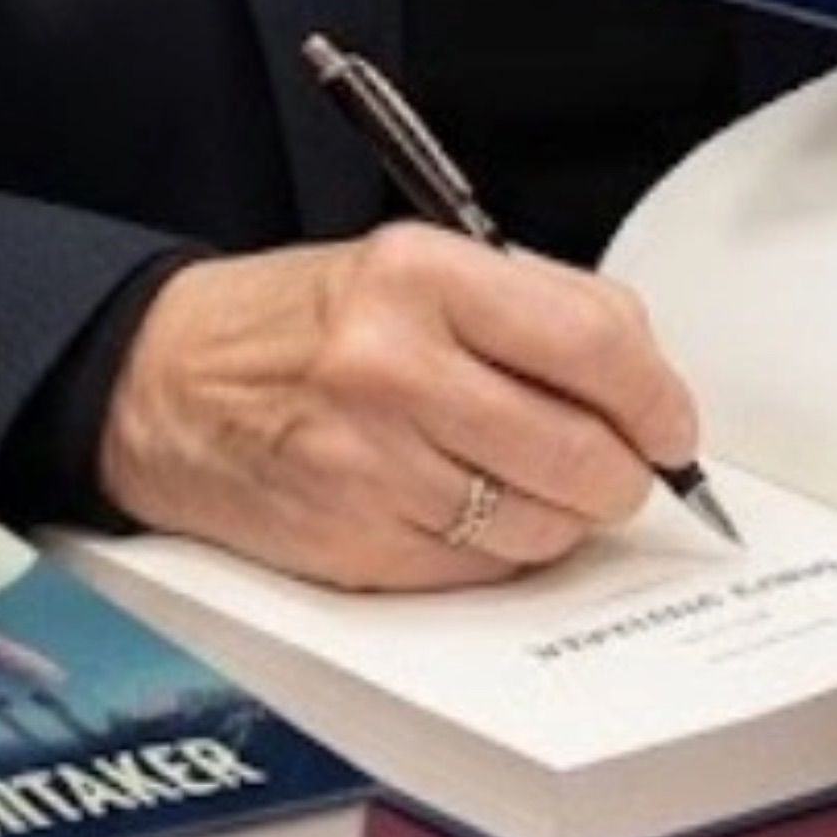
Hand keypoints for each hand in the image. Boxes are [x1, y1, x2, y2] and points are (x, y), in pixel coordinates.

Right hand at [95, 224, 703, 590]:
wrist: (164, 384)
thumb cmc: (299, 323)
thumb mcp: (413, 265)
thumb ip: (535, 306)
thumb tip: (644, 381)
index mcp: (419, 276)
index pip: (594, 343)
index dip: (659, 397)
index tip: (672, 423)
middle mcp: (392, 368)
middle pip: (582, 453)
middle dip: (625, 473)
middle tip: (624, 466)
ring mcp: (370, 466)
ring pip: (540, 527)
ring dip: (562, 516)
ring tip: (532, 480)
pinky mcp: (354, 546)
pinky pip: (480, 571)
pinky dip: (497, 550)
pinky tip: (467, 507)